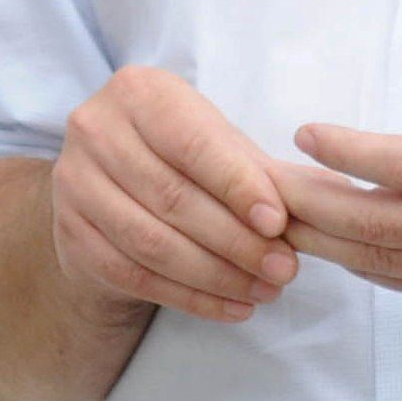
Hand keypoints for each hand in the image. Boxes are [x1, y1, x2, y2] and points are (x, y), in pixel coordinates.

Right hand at [50, 68, 299, 326]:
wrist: (108, 186)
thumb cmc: (180, 157)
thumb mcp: (219, 145)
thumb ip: (264, 170)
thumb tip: (331, 197)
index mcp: (137, 92)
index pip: (191, 143)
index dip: (237, 185)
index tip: (279, 223)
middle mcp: (94, 129)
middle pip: (172, 197)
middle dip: (236, 240)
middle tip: (285, 270)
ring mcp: (74, 183)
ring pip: (152, 242)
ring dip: (217, 275)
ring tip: (266, 291)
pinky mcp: (70, 233)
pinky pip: (135, 275)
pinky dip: (190, 298)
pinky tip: (233, 307)